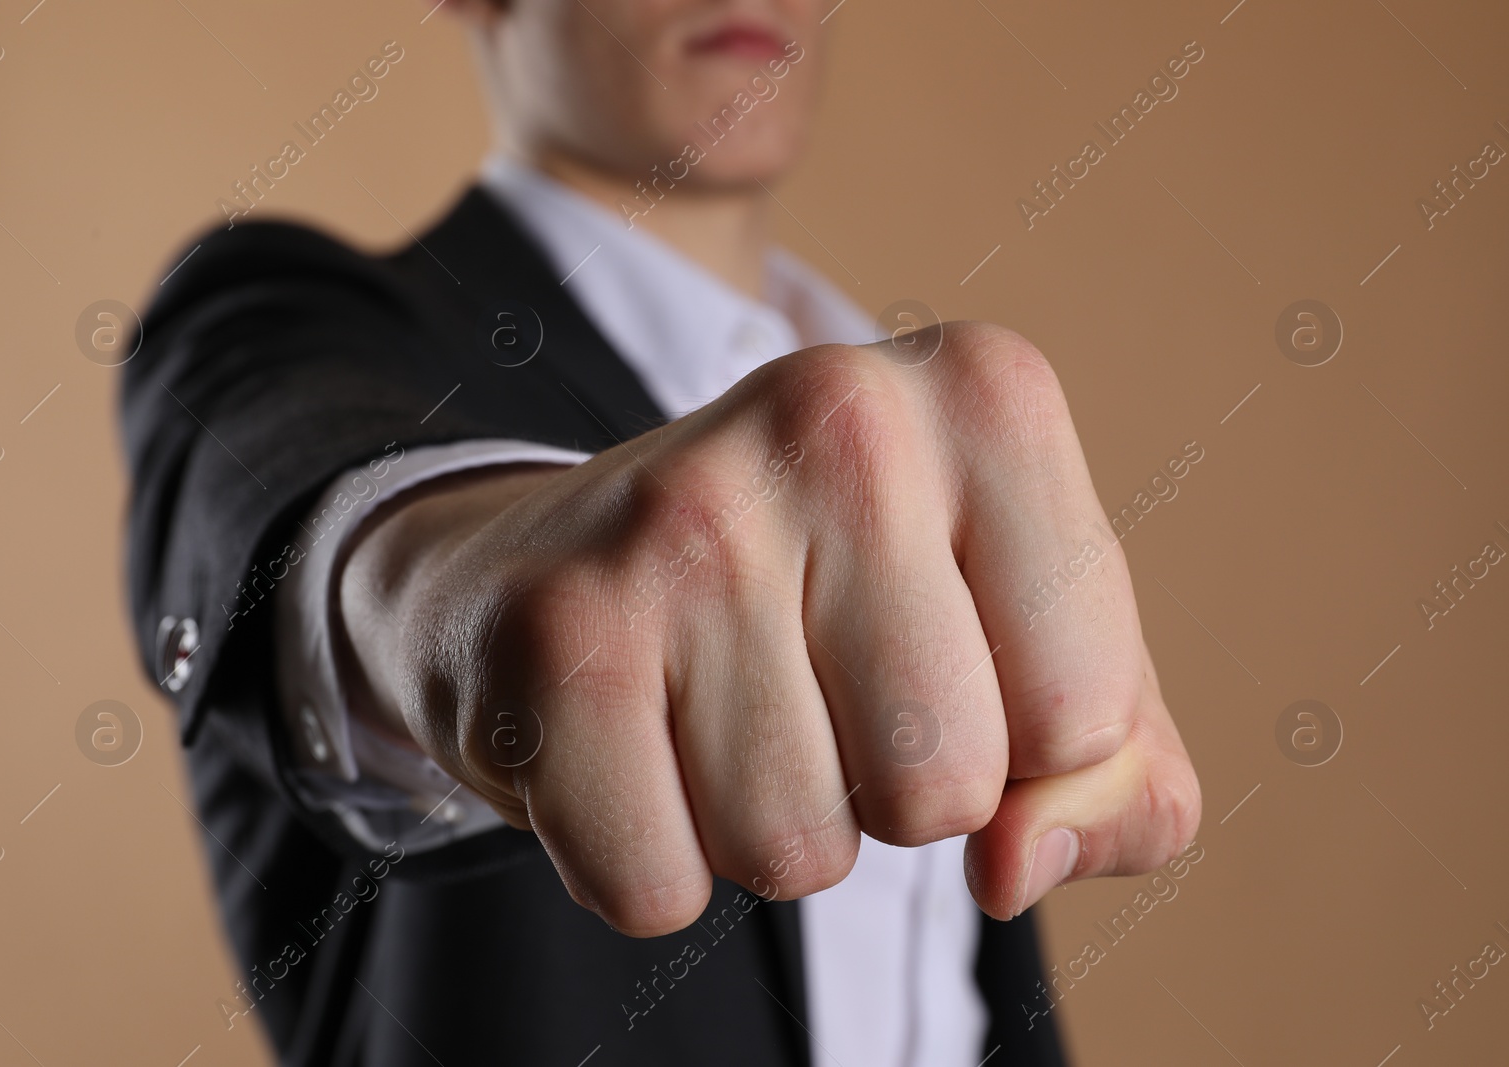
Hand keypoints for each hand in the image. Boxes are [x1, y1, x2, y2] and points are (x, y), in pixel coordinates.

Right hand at [341, 321, 1200, 934]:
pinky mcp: (559, 629)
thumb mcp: (1024, 648)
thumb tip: (1014, 869)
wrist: (556, 551)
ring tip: (715, 705)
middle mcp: (839, 419)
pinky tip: (626, 743)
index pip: (1084, 719)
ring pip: (798, 851)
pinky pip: (653, 884)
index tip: (933, 660)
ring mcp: (684, 514)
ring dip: (765, 828)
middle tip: (809, 687)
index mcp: (988, 396)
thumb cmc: (831, 602)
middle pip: (944, 788)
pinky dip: (646, 862)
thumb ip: (1117, 776)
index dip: (1017, 748)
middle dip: (887, 794)